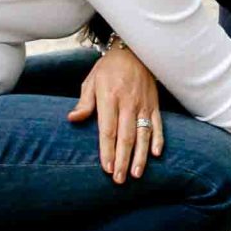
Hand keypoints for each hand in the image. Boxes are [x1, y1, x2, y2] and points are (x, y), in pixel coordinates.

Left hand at [68, 45, 162, 182]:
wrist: (134, 51)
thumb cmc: (109, 69)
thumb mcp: (91, 81)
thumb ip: (85, 102)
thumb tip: (73, 118)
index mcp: (110, 97)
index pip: (108, 129)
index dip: (108, 150)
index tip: (106, 168)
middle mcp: (128, 103)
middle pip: (126, 136)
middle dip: (122, 159)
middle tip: (119, 179)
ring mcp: (144, 105)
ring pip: (143, 134)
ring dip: (140, 156)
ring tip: (136, 174)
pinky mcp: (155, 105)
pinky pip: (158, 125)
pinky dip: (158, 140)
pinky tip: (155, 154)